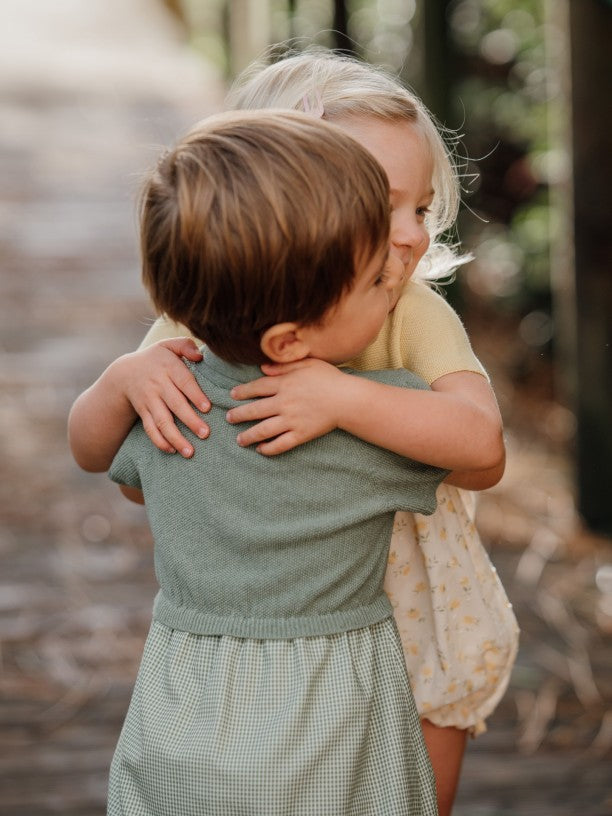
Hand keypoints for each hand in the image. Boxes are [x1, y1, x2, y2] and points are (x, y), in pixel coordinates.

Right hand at [123, 338, 210, 456]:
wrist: (125, 372)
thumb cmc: (157, 359)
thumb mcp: (168, 346)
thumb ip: (185, 345)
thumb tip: (200, 356)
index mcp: (168, 366)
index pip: (184, 381)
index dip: (195, 395)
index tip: (207, 408)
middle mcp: (157, 384)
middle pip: (175, 404)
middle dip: (190, 420)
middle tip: (205, 434)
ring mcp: (149, 400)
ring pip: (162, 421)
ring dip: (175, 438)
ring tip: (190, 452)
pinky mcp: (143, 413)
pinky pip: (150, 429)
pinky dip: (160, 442)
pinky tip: (172, 450)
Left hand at [226, 358, 344, 454]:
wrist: (348, 399)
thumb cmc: (330, 379)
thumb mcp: (307, 364)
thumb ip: (284, 365)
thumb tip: (263, 367)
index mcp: (285, 384)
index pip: (256, 388)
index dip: (242, 392)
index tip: (232, 395)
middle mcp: (284, 403)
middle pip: (254, 410)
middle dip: (238, 415)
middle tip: (228, 418)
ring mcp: (291, 420)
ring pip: (263, 430)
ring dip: (248, 436)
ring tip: (239, 440)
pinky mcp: (300, 434)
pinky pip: (280, 444)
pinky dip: (269, 449)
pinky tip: (261, 450)